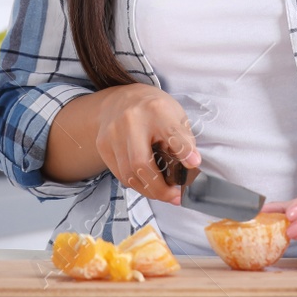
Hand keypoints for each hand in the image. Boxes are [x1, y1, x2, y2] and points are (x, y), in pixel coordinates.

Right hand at [92, 83, 199, 205]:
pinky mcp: (103, 145)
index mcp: (156, 109)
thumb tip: (192, 167)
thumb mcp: (175, 115)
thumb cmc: (154, 110)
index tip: (194, 164)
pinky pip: (119, 174)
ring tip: (162, 193)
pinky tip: (146, 183)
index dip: (183, 150)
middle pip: (142, 162)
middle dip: (160, 188)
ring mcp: (113, 133)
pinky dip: (135, 183)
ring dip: (148, 190)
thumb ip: (184, 140)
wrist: (122, 99)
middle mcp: (131, 120)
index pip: (171, 133)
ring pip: (128, 174)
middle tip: (174, 197)